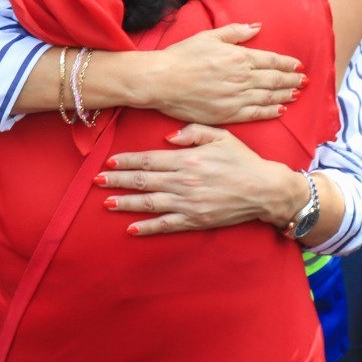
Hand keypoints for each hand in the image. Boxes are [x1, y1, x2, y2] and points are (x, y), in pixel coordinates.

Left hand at [97, 124, 303, 235]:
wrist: (264, 189)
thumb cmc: (243, 160)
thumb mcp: (221, 135)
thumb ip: (193, 132)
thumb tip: (168, 138)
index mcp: (187, 159)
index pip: (149, 159)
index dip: (127, 161)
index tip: (109, 162)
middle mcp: (183, 182)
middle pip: (143, 180)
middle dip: (118, 181)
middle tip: (97, 181)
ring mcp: (188, 203)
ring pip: (149, 203)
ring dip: (125, 203)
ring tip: (107, 202)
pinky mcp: (195, 220)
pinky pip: (166, 225)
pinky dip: (147, 228)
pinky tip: (131, 229)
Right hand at [148, 24, 304, 124]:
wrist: (162, 81)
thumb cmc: (182, 56)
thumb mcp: (209, 36)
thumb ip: (236, 32)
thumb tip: (257, 27)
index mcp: (239, 57)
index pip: (271, 60)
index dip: (287, 63)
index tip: (298, 66)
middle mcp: (242, 78)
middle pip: (274, 79)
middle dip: (291, 80)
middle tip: (304, 81)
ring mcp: (236, 98)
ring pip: (269, 97)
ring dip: (285, 95)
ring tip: (296, 94)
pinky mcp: (228, 114)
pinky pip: (256, 114)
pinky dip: (270, 112)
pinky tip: (280, 110)